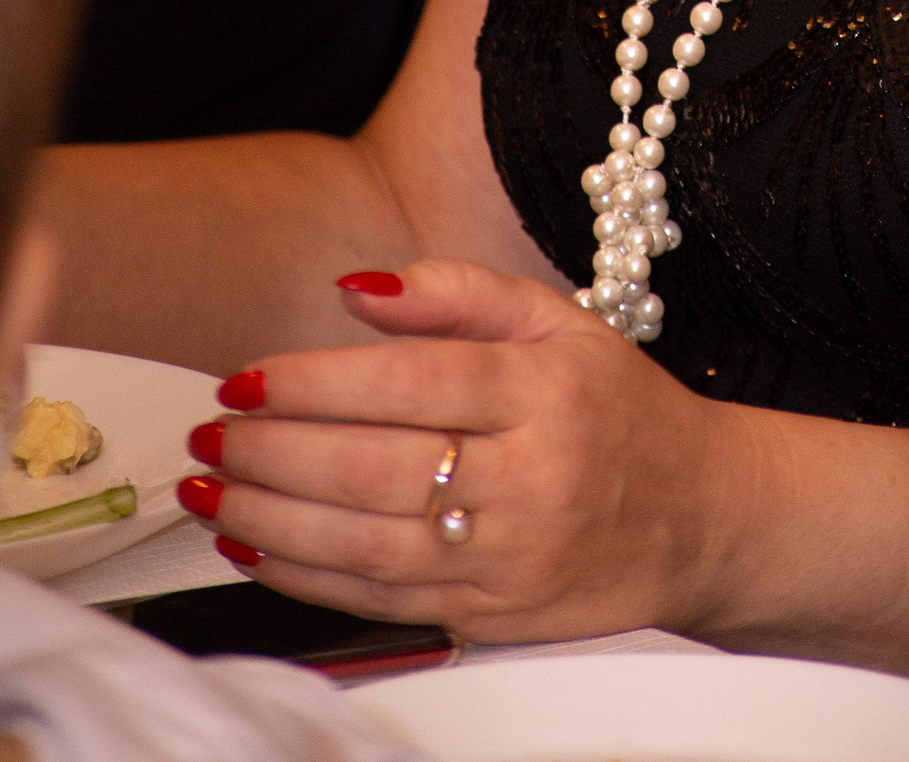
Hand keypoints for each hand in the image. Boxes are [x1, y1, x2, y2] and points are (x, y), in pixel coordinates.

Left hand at [185, 260, 734, 641]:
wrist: (699, 515)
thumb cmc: (617, 409)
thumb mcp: (557, 321)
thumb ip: (456, 294)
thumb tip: (356, 289)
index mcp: (546, 389)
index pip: (413, 382)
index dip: (317, 381)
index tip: (247, 377)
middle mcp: (533, 476)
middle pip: (379, 469)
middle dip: (274, 454)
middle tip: (211, 434)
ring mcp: (511, 557)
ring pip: (368, 545)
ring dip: (270, 521)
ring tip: (208, 492)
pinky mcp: (492, 619)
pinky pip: (380, 602)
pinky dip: (304, 577)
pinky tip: (254, 547)